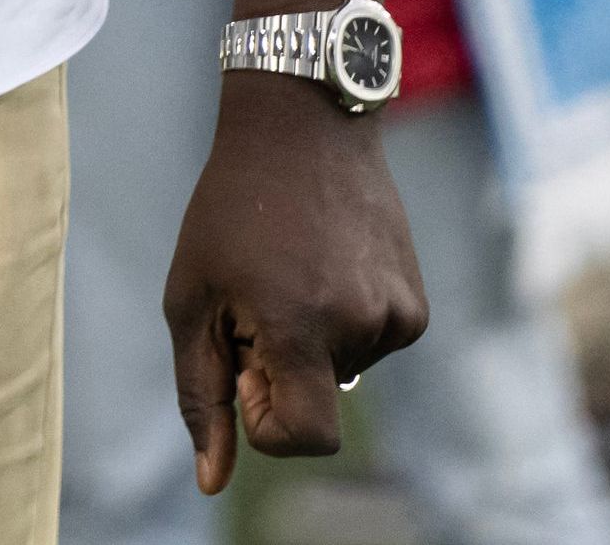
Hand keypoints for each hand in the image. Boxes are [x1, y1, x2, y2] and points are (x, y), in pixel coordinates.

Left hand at [161, 73, 426, 493]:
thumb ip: (202, 395)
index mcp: (300, 325)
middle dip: (278, 370)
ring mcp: (398, 315)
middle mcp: (361, 325)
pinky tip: (324, 266)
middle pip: (315, 404)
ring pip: (342, 376)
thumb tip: (211, 481)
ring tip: (290, 269)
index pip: (304, 438)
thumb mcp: (192, 298)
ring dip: (310, 342)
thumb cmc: (230, 211)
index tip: (243, 365)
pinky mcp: (417, 305)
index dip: (264, 422)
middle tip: (257, 295)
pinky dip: (342, 325)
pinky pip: (370, 348)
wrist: (303, 127)